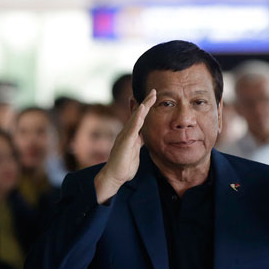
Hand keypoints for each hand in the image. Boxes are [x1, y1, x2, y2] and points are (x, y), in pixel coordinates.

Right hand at [94, 89, 156, 203]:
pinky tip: (142, 109)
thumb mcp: (135, 151)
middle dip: (146, 102)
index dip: (145, 108)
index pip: (139, 118)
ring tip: (150, 96)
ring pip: (135, 118)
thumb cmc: (124, 166)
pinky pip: (132, 127)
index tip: (152, 97)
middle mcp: (127, 133)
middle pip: (138, 114)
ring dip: (143, 106)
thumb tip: (143, 137)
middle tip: (153, 91)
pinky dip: (137, 117)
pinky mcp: (125, 141)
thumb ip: (138, 143)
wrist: (114, 177)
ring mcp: (125, 136)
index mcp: (131, 135)